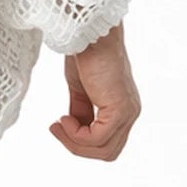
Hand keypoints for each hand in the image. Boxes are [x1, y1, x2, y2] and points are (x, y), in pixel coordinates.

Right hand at [49, 21, 139, 160]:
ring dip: (75, 143)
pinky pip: (97, 138)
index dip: (79, 141)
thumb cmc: (86, 53)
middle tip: (56, 129)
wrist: (88, 34)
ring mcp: (128, 113)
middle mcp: (130, 113)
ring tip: (59, 125)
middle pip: (107, 152)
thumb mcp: (80, 90)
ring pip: (104, 150)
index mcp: (122, 109)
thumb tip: (74, 129)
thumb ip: (81, 112)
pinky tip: (64, 119)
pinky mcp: (120, 109)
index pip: (106, 143)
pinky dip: (77, 134)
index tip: (58, 124)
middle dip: (77, 146)